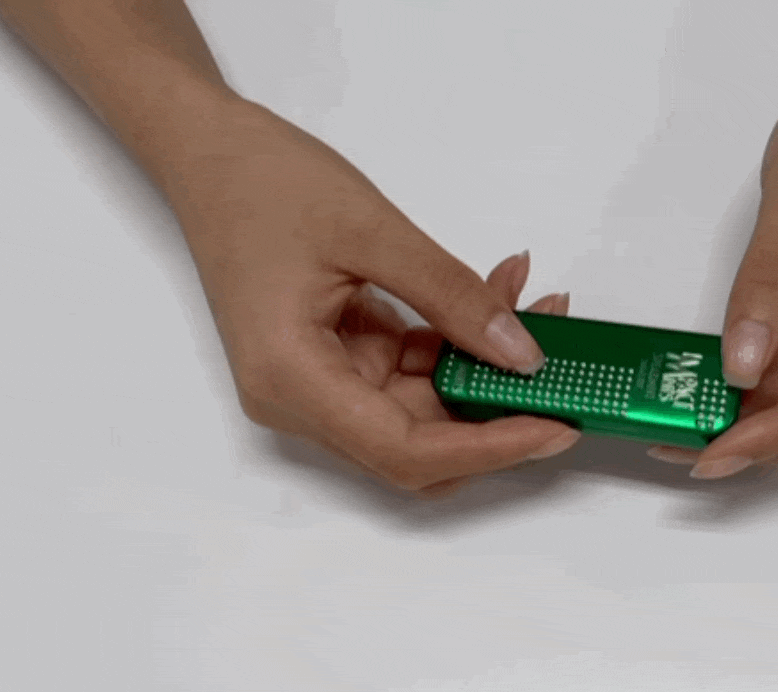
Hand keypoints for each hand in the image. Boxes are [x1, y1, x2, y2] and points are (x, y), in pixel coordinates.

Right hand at [166, 99, 579, 495]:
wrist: (210, 154)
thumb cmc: (263, 183)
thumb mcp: (373, 231)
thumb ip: (453, 296)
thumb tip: (522, 353)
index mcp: (291, 379)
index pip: (406, 451)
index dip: (488, 449)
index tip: (555, 427)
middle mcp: (300, 399)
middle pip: (420, 442)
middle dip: (498, 408)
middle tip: (567, 370)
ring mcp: (319, 383)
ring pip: (424, 408)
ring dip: (486, 366)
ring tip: (537, 304)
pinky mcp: (338, 361)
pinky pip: (412, 371)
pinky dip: (458, 340)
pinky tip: (498, 293)